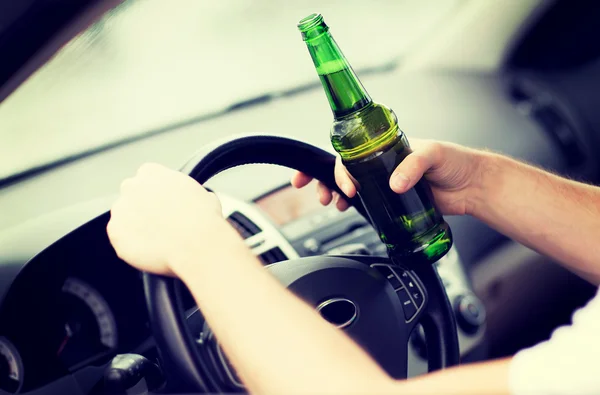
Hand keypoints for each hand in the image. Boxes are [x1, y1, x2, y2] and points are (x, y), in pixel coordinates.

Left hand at [107, 163, 238, 275]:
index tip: (164, 204)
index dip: (156, 192)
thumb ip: (189, 193)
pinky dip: (132, 246)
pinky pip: (121, 240)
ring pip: (124, 218)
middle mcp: (131, 187)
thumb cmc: (203, 219)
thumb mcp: (203, 194)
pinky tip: (151, 251)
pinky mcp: (115, 234)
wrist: (196, 243)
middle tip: (160, 223)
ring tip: (158, 240)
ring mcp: (120, 210)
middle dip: (141, 207)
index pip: (146, 177)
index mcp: (152, 173)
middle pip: (131, 195)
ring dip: (135, 227)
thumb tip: (196, 201)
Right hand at [291, 140, 482, 215]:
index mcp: (386, 147)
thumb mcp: (434, 153)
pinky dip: (352, 206)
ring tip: (334, 204)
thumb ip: (413, 166)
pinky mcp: (393, 202)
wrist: (473, 187)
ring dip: (336, 194)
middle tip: (321, 195)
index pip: (352, 151)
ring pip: (351, 187)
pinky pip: (367, 203)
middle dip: (325, 180)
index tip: (339, 181)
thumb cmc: (457, 161)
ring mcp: (385, 183)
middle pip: (344, 169)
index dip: (337, 164)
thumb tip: (394, 184)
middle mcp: (381, 164)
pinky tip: (348, 210)